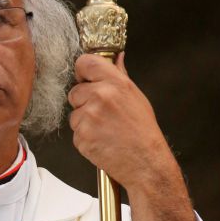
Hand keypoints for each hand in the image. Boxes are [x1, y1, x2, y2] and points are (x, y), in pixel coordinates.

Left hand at [68, 53, 174, 191]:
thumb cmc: (143, 132)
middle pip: (74, 91)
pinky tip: (102, 140)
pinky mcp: (81, 136)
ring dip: (84, 121)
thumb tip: (116, 58)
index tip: (85, 79)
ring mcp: (89, 117)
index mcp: (116, 83)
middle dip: (83, 102)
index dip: (82, 71)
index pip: (84, 63)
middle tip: (102, 114)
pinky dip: (85, 137)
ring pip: (74, 114)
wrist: (145, 163)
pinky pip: (75, 132)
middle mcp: (100, 96)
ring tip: (105, 130)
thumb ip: (120, 76)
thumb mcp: (136, 97)